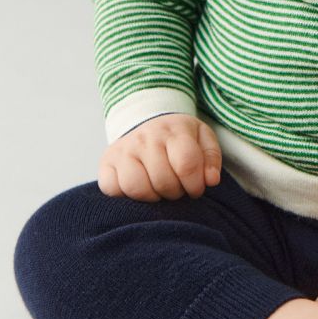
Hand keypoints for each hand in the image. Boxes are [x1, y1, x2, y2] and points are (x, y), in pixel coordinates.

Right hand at [98, 114, 222, 201]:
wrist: (147, 121)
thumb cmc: (179, 138)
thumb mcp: (202, 139)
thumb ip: (211, 158)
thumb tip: (211, 181)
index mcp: (174, 130)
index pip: (186, 164)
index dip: (195, 185)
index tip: (195, 189)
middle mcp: (146, 137)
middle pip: (163, 181)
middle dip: (175, 193)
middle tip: (177, 188)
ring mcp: (123, 149)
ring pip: (136, 188)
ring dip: (152, 197)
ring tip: (159, 190)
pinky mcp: (106, 161)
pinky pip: (112, 189)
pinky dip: (125, 196)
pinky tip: (140, 187)